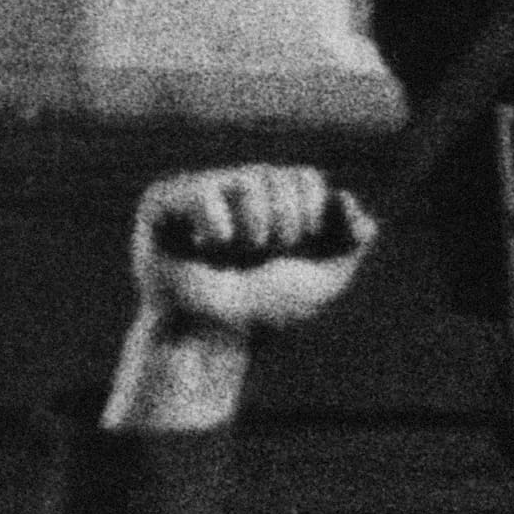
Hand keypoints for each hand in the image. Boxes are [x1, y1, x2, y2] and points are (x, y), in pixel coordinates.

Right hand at [126, 169, 371, 345]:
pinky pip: (201, 190)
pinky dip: (217, 224)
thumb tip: (346, 196)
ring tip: (237, 254)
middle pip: (280, 176)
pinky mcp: (162, 204)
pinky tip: (209, 247)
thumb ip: (351, 239)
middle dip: (288, 224)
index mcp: (271, 200)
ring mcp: (197, 193)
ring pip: (249, 179)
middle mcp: (233, 189)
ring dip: (257, 229)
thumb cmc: (266, 312)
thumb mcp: (325, 279)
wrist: (216, 337)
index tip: (301, 247)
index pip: (306, 177)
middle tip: (265, 255)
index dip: (314, 212)